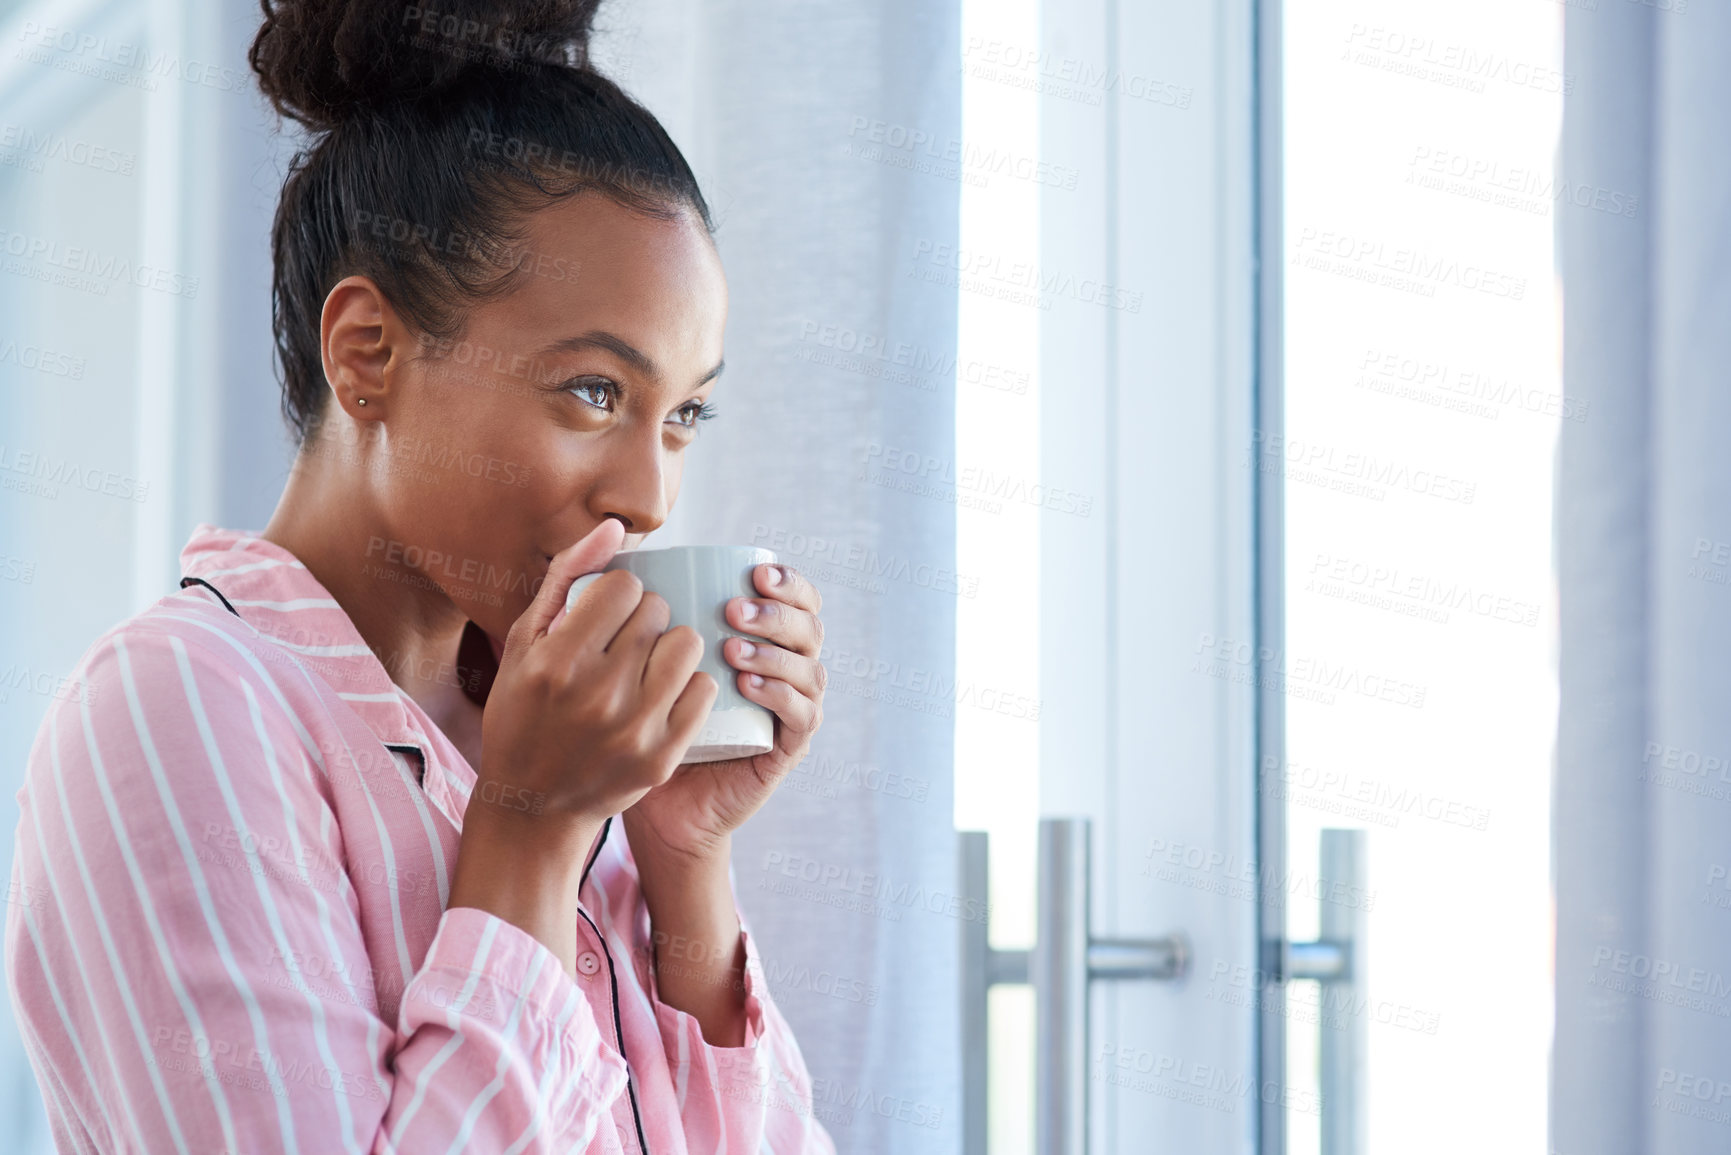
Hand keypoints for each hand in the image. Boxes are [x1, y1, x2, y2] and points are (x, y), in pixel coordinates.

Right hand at [472, 519, 719, 841]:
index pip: (624, 587)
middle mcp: (597, 694)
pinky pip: (703, 689)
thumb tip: (616, 526)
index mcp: (557, 662)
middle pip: (657, 612)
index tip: (607, 613)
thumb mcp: (525, 645)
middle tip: (626, 641)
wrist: (533, 806)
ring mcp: (633, 728)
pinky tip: (665, 692)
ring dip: (673, 645)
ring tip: (650, 662)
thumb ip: (568, 579)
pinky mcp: (661, 755)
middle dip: (645, 617)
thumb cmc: (523, 714)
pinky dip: (689, 684)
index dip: (619, 593)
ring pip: (688, 644)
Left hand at [622, 562, 826, 863]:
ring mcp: (790, 710)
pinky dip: (782, 695)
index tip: (753, 571)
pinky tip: (748, 685)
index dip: (787, 581)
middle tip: (735, 610)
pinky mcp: (785, 749)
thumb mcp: (629, 655)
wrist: (647, 797)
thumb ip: (624, 600)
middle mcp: (784, 671)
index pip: (795, 599)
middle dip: (779, 612)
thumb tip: (612, 533)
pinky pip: (802, 716)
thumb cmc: (634, 719)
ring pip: (809, 668)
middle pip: (809, 627)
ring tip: (733, 648)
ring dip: (775, 652)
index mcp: (759, 641)